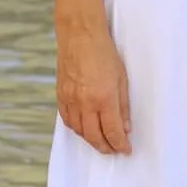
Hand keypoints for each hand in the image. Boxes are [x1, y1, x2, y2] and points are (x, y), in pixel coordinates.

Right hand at [56, 24, 131, 154]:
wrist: (79, 35)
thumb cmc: (103, 53)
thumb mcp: (122, 78)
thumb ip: (123, 106)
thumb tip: (126, 128)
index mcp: (104, 98)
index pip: (112, 131)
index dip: (120, 145)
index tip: (126, 150)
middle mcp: (85, 103)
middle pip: (94, 137)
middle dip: (105, 148)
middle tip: (114, 150)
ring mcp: (71, 100)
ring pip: (79, 131)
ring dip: (91, 140)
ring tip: (101, 141)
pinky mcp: (61, 95)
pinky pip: (67, 120)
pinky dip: (76, 129)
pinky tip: (84, 129)